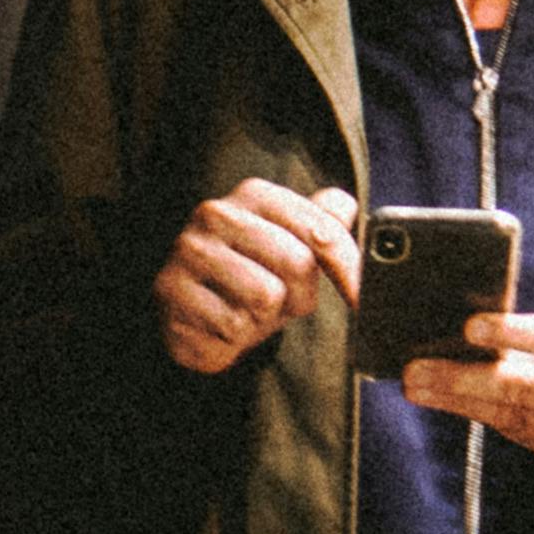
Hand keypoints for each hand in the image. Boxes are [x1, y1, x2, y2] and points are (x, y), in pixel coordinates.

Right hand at [154, 179, 360, 373]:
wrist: (191, 318)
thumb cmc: (249, 280)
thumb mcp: (292, 250)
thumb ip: (322, 225)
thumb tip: (346, 206)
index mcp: (253, 195)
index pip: (321, 228)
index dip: (349, 268)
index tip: (362, 298)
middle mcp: (216, 213)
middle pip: (298, 263)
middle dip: (300, 297)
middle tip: (279, 305)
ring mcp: (189, 251)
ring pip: (265, 297)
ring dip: (265, 320)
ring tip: (246, 313)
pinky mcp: (171, 291)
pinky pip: (233, 326)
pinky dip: (235, 338)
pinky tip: (220, 327)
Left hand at [406, 312, 533, 482]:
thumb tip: (485, 337)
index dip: (517, 334)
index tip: (471, 327)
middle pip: (527, 391)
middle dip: (463, 381)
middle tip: (415, 372)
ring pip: (519, 420)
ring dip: (463, 404)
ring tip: (421, 387)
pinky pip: (531, 441)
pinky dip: (496, 421)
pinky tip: (462, 407)